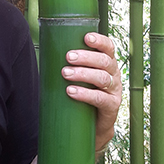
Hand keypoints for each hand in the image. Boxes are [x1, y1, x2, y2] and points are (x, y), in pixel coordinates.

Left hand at [61, 32, 121, 151]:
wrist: (93, 126)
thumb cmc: (84, 94)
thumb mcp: (81, 76)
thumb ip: (72, 64)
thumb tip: (48, 50)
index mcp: (108, 63)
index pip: (109, 47)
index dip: (99, 41)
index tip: (86, 37)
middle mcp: (114, 74)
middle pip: (104, 61)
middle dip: (86, 57)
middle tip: (68, 57)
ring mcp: (115, 91)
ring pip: (102, 78)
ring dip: (83, 73)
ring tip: (65, 73)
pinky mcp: (112, 106)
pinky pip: (100, 98)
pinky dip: (85, 94)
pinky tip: (71, 91)